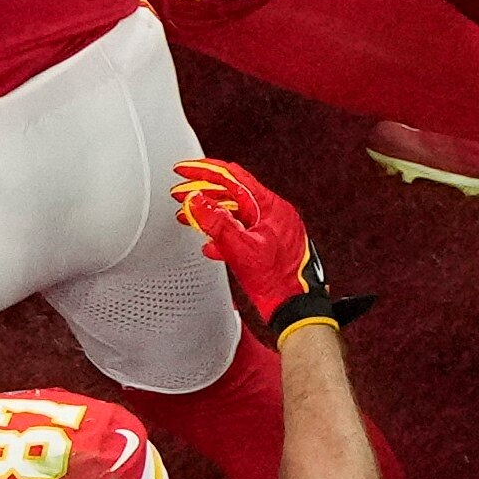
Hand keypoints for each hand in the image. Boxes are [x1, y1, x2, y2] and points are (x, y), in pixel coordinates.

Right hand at [172, 158, 370, 346]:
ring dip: (211, 215)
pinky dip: (224, 234)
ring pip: (236, 213)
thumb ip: (217, 222)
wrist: (296, 310)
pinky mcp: (270, 245)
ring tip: (189, 217)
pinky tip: (211, 244)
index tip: (184, 169)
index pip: (232, 176)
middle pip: (232, 193)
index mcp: (270, 207)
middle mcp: (273, 213)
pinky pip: (243, 231)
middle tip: (181, 193)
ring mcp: (272, 229)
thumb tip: (197, 201)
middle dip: (203, 193)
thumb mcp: (241, 249)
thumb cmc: (280, 282)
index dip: (204, 170)